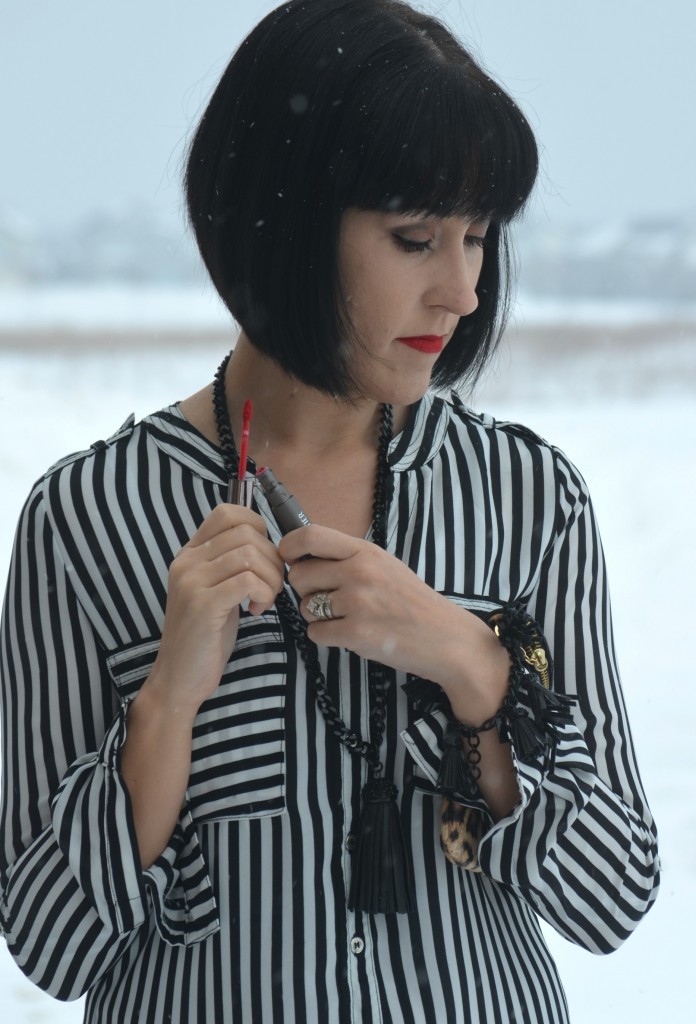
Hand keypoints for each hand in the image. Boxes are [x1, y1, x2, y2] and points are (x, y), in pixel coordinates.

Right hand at [146, 504, 284, 714]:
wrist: (178, 679)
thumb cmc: (206, 636)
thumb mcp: (216, 590)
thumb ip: (231, 564)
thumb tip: (268, 543)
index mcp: (190, 554)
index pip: (227, 513)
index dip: (257, 528)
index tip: (264, 558)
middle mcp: (187, 561)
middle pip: (246, 532)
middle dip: (272, 559)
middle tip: (270, 587)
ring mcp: (192, 581)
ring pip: (251, 554)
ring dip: (271, 578)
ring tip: (264, 600)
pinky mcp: (203, 605)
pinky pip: (249, 580)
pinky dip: (264, 593)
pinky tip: (257, 610)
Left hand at [280, 524, 509, 723]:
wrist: (446, 638)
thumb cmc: (412, 602)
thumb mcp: (384, 565)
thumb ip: (348, 558)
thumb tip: (303, 557)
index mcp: (365, 551)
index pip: (309, 535)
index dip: (289, 546)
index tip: (289, 558)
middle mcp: (359, 572)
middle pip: (299, 575)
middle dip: (304, 590)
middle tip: (326, 598)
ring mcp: (358, 603)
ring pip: (304, 606)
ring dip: (316, 615)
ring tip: (344, 618)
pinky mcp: (357, 633)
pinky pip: (316, 633)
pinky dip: (327, 637)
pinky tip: (350, 634)